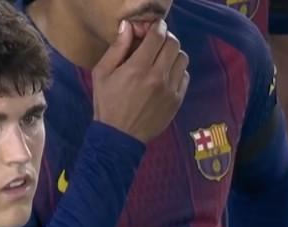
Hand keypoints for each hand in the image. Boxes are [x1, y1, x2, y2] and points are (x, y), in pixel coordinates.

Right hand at [92, 20, 189, 143]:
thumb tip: (128, 27)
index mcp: (137, 68)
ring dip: (173, 55)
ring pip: (182, 58)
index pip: (157, 36)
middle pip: (173, 44)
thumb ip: (116, 48)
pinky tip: (165, 76)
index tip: (153, 28)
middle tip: (156, 44)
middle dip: (165, 39)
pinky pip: (185, 76)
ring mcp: (170, 89)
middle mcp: (157, 77)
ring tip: (161, 60)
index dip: (157, 27)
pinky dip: (177, 71)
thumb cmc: (107, 104)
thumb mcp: (102, 74)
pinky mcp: (177, 100)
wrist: (119, 136)